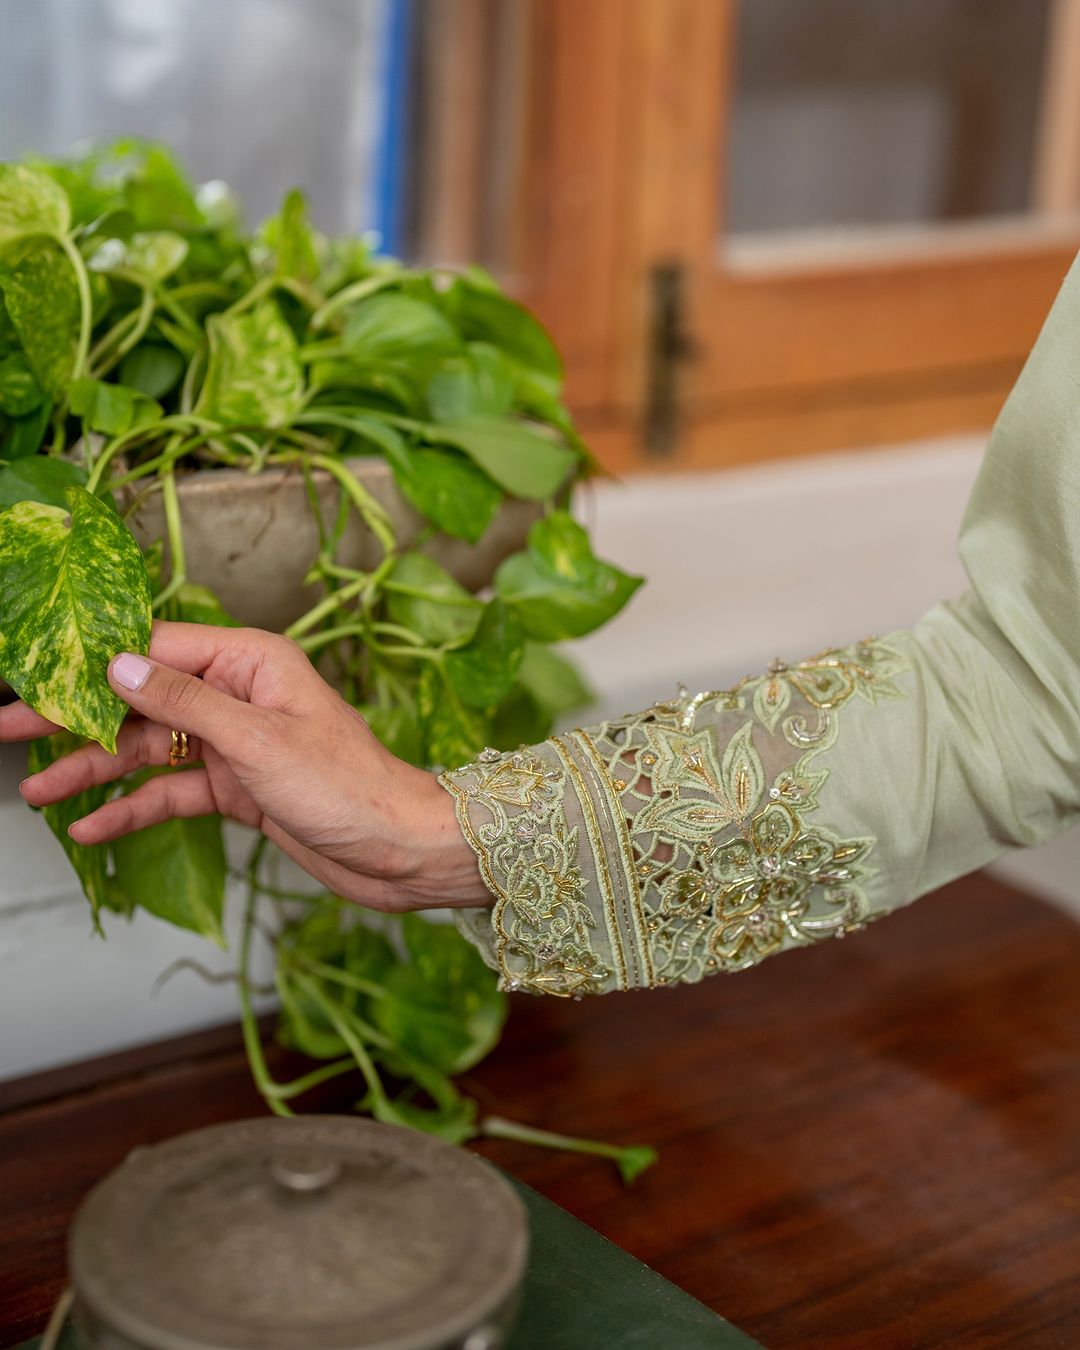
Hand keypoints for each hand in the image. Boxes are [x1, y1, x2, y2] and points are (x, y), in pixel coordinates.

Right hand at [2, 621, 489, 911]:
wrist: (399, 851)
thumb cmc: (349, 786)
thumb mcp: (258, 740)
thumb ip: (184, 702)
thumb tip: (117, 666)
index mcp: (250, 662)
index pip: (153, 650)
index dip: (90, 664)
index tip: (34, 678)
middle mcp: (238, 695)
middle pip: (141, 699)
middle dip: (75, 719)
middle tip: (8, 730)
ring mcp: (236, 743)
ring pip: (150, 749)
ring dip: (95, 770)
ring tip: (37, 795)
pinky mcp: (238, 788)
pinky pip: (172, 791)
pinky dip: (134, 808)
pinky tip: (91, 828)